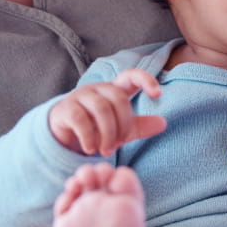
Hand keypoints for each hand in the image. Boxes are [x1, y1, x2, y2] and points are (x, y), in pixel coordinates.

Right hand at [47, 69, 166, 154]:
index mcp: (114, 90)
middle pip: (118, 99)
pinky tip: (91, 149)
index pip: (131, 76)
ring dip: (108, 133)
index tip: (158, 94)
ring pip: (101, 108)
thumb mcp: (121, 129)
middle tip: (118, 144)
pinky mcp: (65, 109)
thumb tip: (163, 123)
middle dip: (123, 124)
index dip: (146, 80)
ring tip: (106, 151)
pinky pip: (81, 120)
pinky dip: (89, 138)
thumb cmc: (96, 129)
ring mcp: (80, 96)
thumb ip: (140, 126)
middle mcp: (98, 89)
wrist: (63, 137)